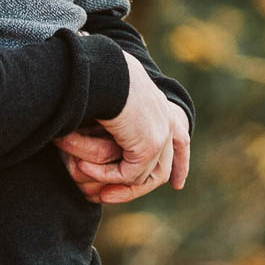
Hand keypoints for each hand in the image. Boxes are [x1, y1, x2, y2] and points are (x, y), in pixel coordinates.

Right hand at [62, 54, 191, 202]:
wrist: (105, 68)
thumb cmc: (99, 72)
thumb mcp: (112, 89)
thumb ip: (116, 105)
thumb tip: (106, 106)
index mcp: (159, 105)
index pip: (180, 138)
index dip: (180, 161)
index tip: (178, 184)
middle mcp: (165, 120)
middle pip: (165, 164)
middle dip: (145, 185)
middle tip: (114, 196)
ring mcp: (160, 134)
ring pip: (146, 175)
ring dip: (119, 185)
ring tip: (95, 190)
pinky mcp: (148, 146)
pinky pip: (128, 173)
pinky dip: (106, 175)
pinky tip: (84, 169)